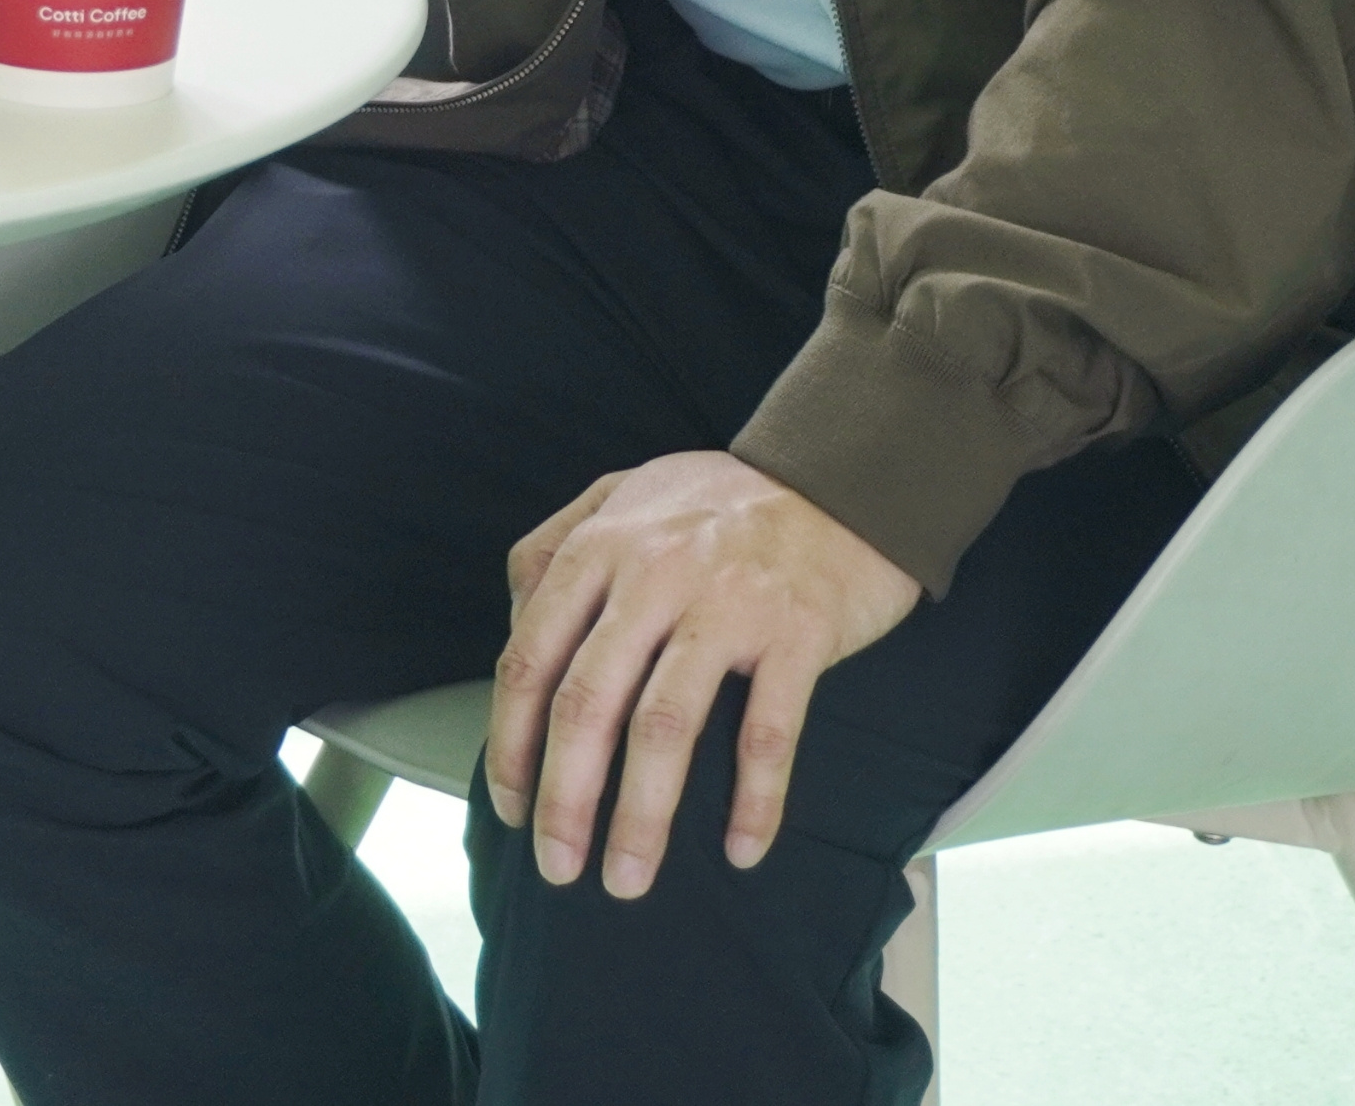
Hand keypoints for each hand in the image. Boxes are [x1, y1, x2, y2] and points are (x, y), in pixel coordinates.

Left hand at [483, 451, 917, 896]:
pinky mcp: (798, 635)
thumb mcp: (621, 496)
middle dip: (564, 798)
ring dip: (642, 817)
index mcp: (599, 549)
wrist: (843, 475)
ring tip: (626, 879)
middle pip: (587, 703)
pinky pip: (767, 733)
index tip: (511, 807)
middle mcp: (653, 576)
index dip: (511, 743)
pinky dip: (754, 800)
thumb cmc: (723, 500)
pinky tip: (740, 850)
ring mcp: (727, 606)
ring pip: (666, 729)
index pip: (530, 659)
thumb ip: (555, 547)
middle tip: (556, 866)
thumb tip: (514, 622)